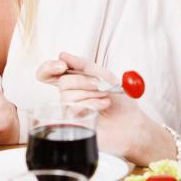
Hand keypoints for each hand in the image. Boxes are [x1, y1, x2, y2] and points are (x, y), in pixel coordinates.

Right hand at [36, 52, 163, 161]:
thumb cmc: (120, 102)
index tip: (62, 65)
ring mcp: (70, 112)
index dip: (48, 68)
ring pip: (67, 96)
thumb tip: (63, 55)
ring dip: (91, 93)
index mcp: (73, 83)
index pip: (48, 74)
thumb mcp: (105, 77)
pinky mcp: (73, 125)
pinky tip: (102, 106)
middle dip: (83, 81)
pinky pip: (73, 110)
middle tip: (99, 84)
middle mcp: (69, 97)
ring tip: (105, 97)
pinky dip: (92, 104)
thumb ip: (84, 66)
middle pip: (62, 82)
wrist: (131, 122)